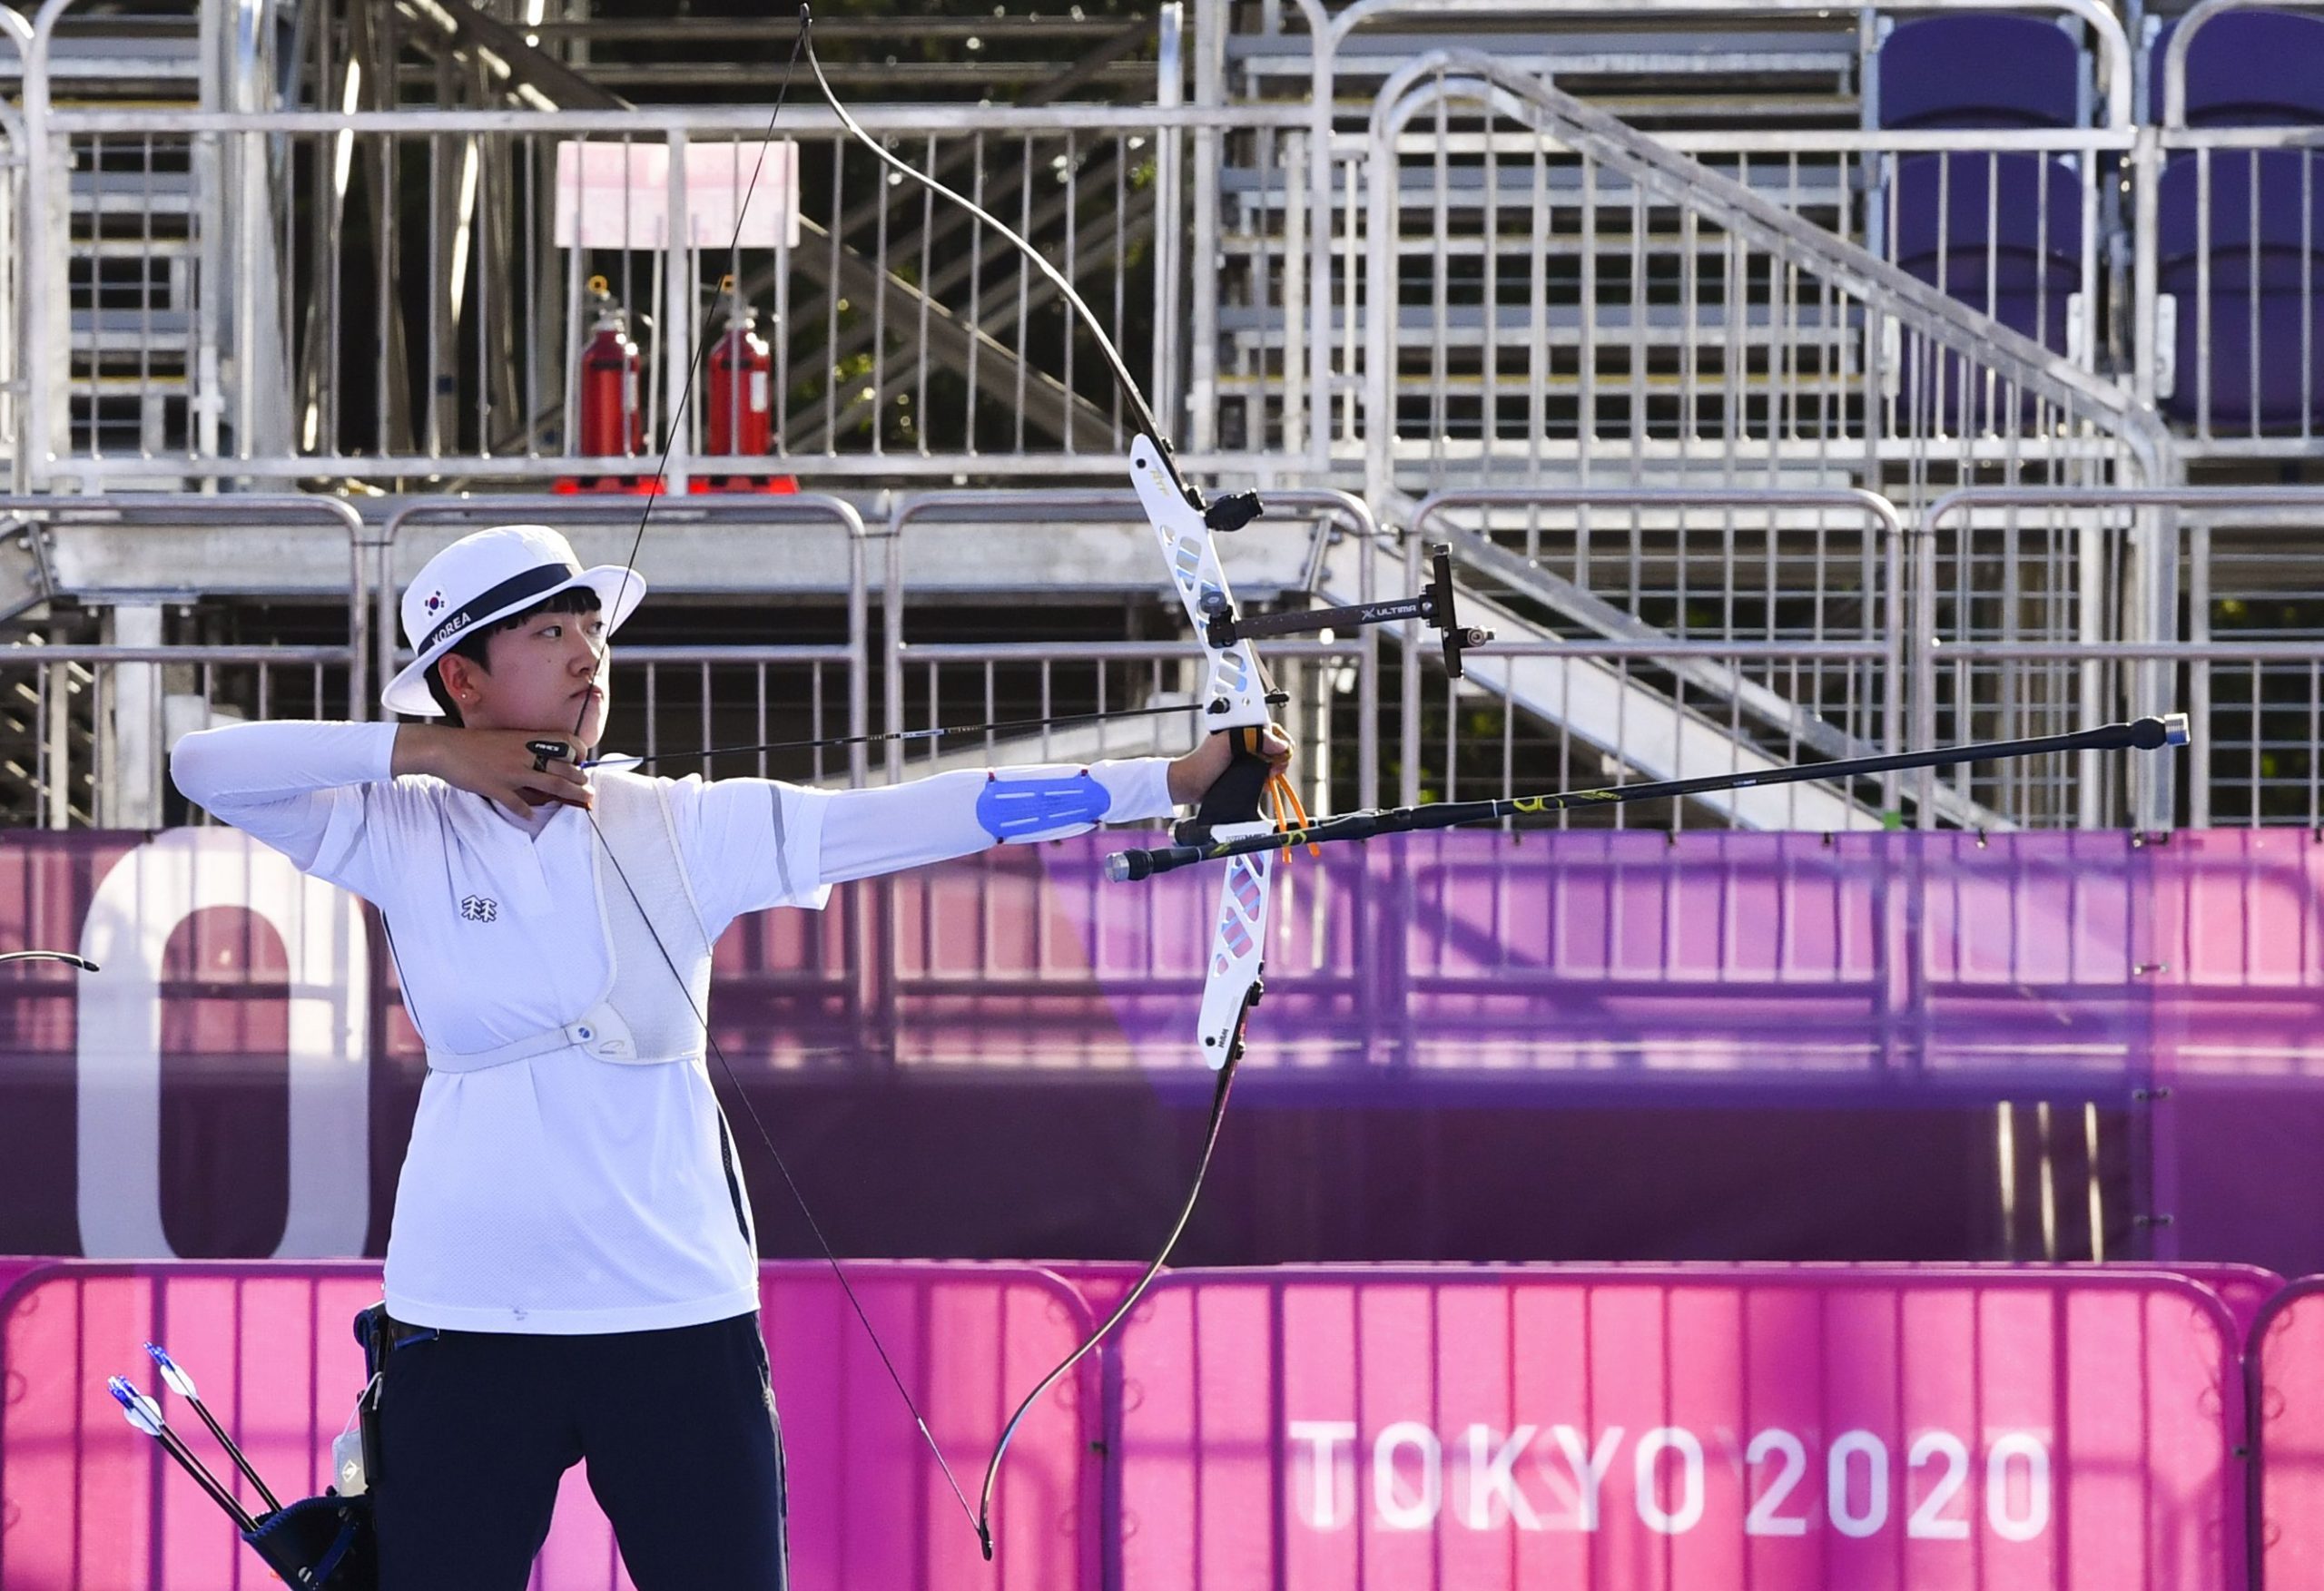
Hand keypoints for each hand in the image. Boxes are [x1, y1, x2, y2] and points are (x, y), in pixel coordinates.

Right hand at [395, 725, 594, 814]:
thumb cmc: (473, 743)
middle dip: (580, 779)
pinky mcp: (497, 788)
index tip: (581, 761)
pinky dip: (526, 811)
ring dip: (570, 794)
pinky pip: (518, 803)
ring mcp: (511, 772)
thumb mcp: (504, 737)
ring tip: (582, 800)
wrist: (445, 748)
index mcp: (525, 740)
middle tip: (588, 787)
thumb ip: (523, 747)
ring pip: (551, 784)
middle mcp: (523, 755)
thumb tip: (540, 758)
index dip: (578, 751)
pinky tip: (531, 816)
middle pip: (563, 768)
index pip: (564, 742)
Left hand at [1167, 724, 1292, 805]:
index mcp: (1245, 729)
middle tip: (1271, 770)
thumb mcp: (1228, 742)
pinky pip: (1267, 776)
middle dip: (1279, 759)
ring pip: (1274, 762)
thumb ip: (1254, 737)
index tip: (1278, 755)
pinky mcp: (1248, 773)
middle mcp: (1249, 741)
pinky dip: (1269, 780)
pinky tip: (1264, 785)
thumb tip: (1280, 746)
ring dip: (1275, 771)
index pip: (1274, 731)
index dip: (1281, 742)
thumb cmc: (1204, 761)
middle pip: (1277, 747)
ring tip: (1267, 778)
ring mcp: (1249, 758)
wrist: (1192, 784)